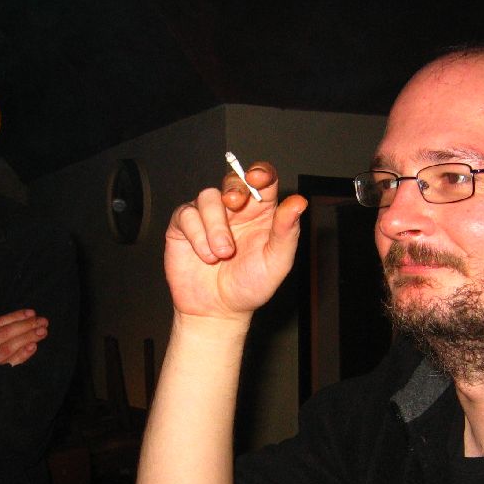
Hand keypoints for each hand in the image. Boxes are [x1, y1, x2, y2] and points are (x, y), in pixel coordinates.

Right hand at [0, 309, 48, 366]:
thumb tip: (19, 326)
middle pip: (2, 335)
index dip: (14, 317)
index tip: (31, 313)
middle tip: (42, 322)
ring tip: (42, 332)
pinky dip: (21, 355)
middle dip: (24, 326)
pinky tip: (33, 347)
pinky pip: (9, 366)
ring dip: (27, 337)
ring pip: (6, 348)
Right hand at [165, 161, 307, 319]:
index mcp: (261, 212)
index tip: (258, 178)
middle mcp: (234, 210)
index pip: (263, 180)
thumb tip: (299, 202)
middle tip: (233, 204)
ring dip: (215, 224)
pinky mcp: (184, 226)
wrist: (217, 311)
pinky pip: (187, 214)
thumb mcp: (276, 262)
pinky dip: (197, 235)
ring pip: (208, 196)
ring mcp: (208, 216)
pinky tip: (206, 256)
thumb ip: (287, 231)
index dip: (261, 172)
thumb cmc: (250, 286)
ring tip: (222, 253)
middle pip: (233, 180)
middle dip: (234, 188)